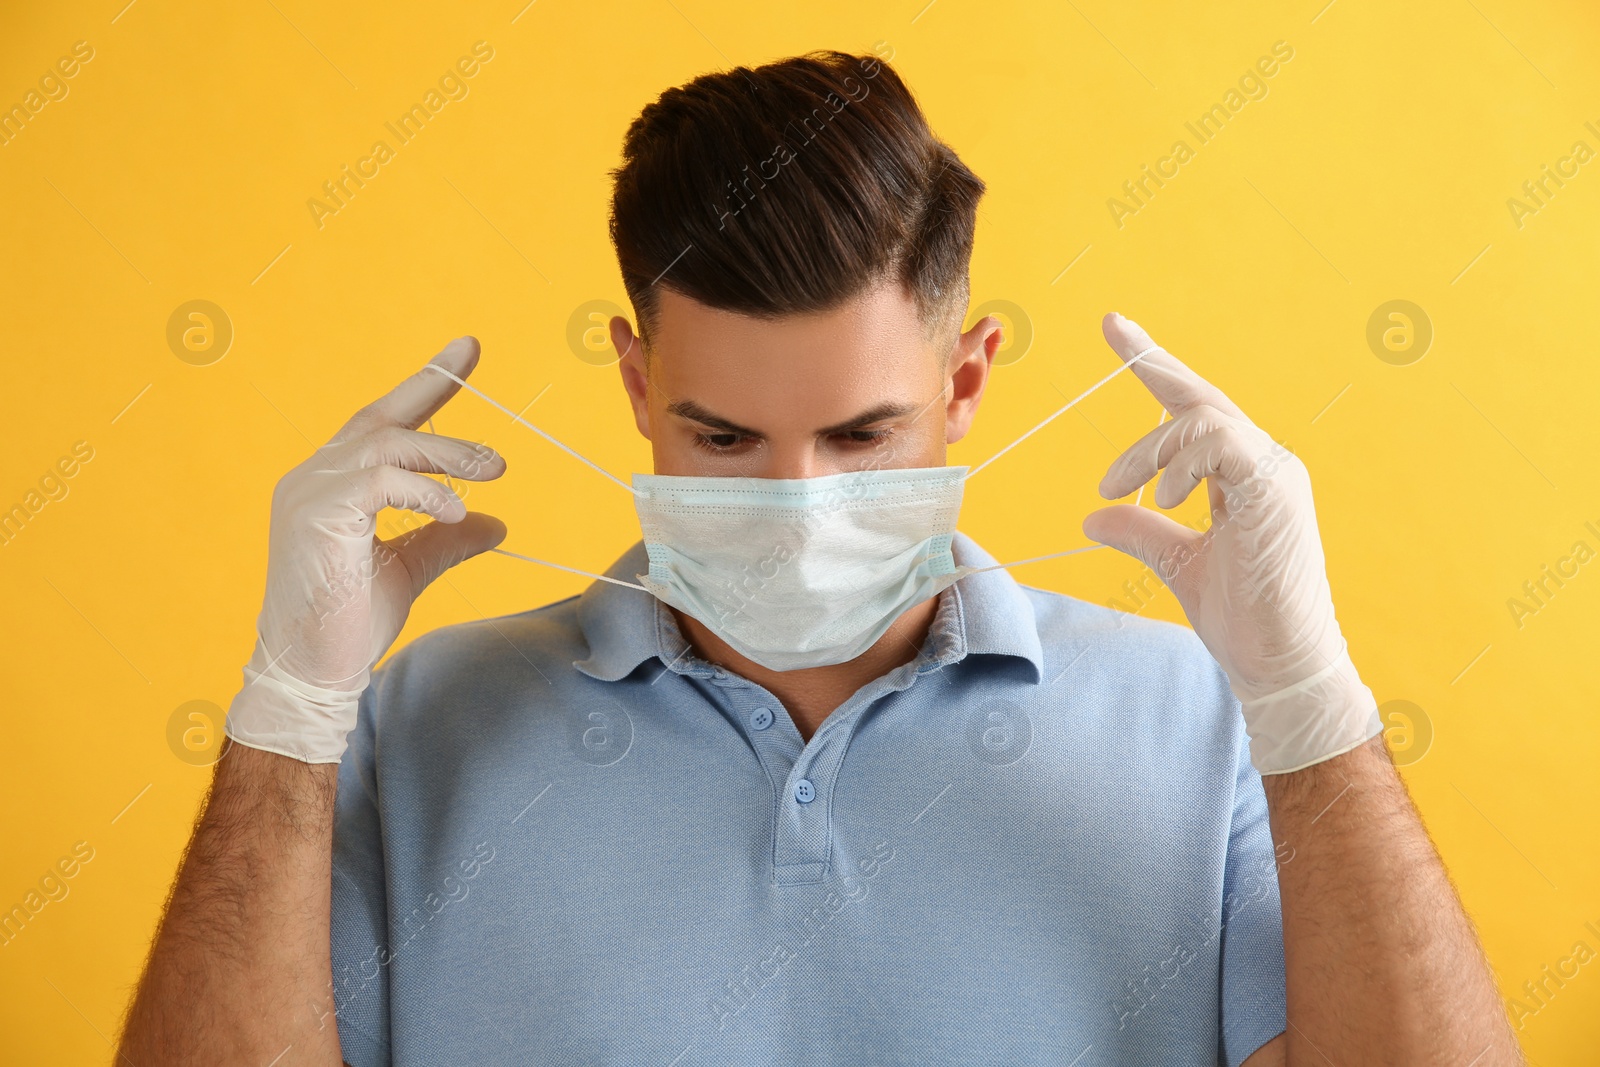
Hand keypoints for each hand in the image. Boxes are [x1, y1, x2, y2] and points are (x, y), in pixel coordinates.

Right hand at [223, 337, 507, 762]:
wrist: (312, 671)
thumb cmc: (349, 623)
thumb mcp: (409, 567)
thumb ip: (445, 538)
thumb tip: (495, 523)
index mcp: (329, 483)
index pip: (379, 422)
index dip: (423, 386)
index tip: (465, 352)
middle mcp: (312, 477)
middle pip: (379, 417)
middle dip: (432, 386)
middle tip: (479, 374)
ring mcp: (309, 493)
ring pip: (386, 444)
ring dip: (447, 453)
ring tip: (494, 469)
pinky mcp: (318, 516)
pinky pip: (380, 480)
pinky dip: (424, 489)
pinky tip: (455, 510)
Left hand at [1082, 313, 1381, 774]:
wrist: (1279, 666)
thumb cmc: (1242, 620)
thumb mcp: (1177, 564)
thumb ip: (1142, 530)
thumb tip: (1097, 512)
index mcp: (1245, 475)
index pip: (1197, 409)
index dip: (1157, 365)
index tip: (1117, 328)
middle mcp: (1265, 464)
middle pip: (1201, 398)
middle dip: (1151, 364)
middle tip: (1109, 336)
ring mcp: (1275, 473)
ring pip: (1204, 418)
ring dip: (1151, 447)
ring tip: (1121, 487)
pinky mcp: (1274, 489)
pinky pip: (1221, 444)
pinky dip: (1181, 461)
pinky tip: (1161, 496)